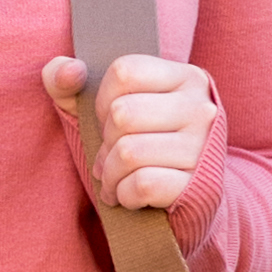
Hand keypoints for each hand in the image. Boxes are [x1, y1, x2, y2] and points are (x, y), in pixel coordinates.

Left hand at [44, 47, 218, 215]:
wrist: (187, 201)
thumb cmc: (139, 146)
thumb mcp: (101, 108)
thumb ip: (67, 80)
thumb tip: (71, 70)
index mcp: (185, 78)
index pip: (125, 72)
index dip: (102, 101)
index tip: (110, 122)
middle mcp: (202, 108)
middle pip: (123, 114)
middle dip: (104, 142)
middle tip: (110, 157)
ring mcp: (204, 147)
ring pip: (129, 153)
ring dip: (110, 175)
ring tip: (114, 180)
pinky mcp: (201, 186)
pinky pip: (143, 184)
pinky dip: (125, 195)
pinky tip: (130, 197)